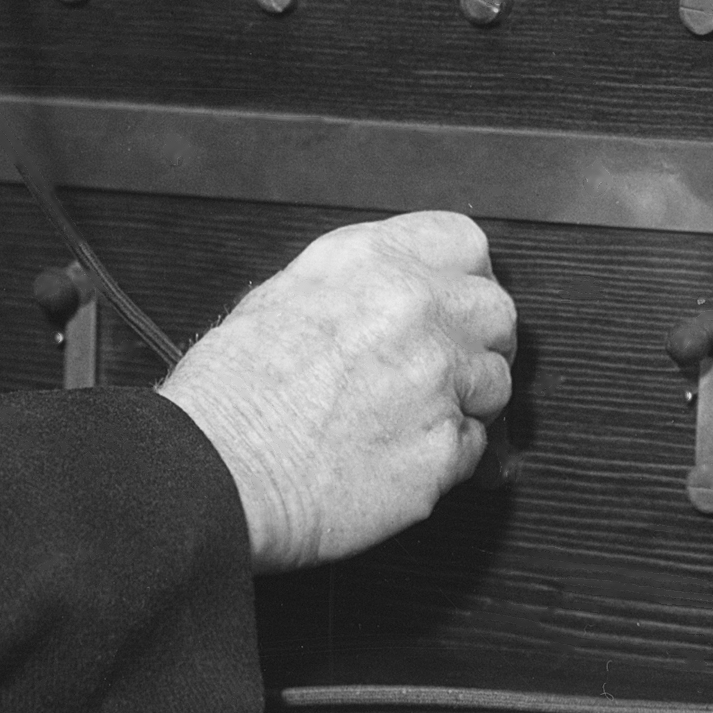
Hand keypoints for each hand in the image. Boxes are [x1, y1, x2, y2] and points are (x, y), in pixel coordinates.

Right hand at [159, 212, 512, 572]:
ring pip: (496, 382)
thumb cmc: (228, 398)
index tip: (454, 300)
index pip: (464, 243)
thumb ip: (355, 289)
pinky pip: (476, 448)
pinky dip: (451, 457)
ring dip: (467, 401)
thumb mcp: (281, 297)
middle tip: (444, 365)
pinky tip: (401, 456)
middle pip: (496, 311)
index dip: (464, 277)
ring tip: (411, 418)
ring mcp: (438, 379)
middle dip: (476, 340)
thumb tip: (389, 297)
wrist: (215, 470)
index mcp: (372, 263)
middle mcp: (415, 310)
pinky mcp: (445, 448)